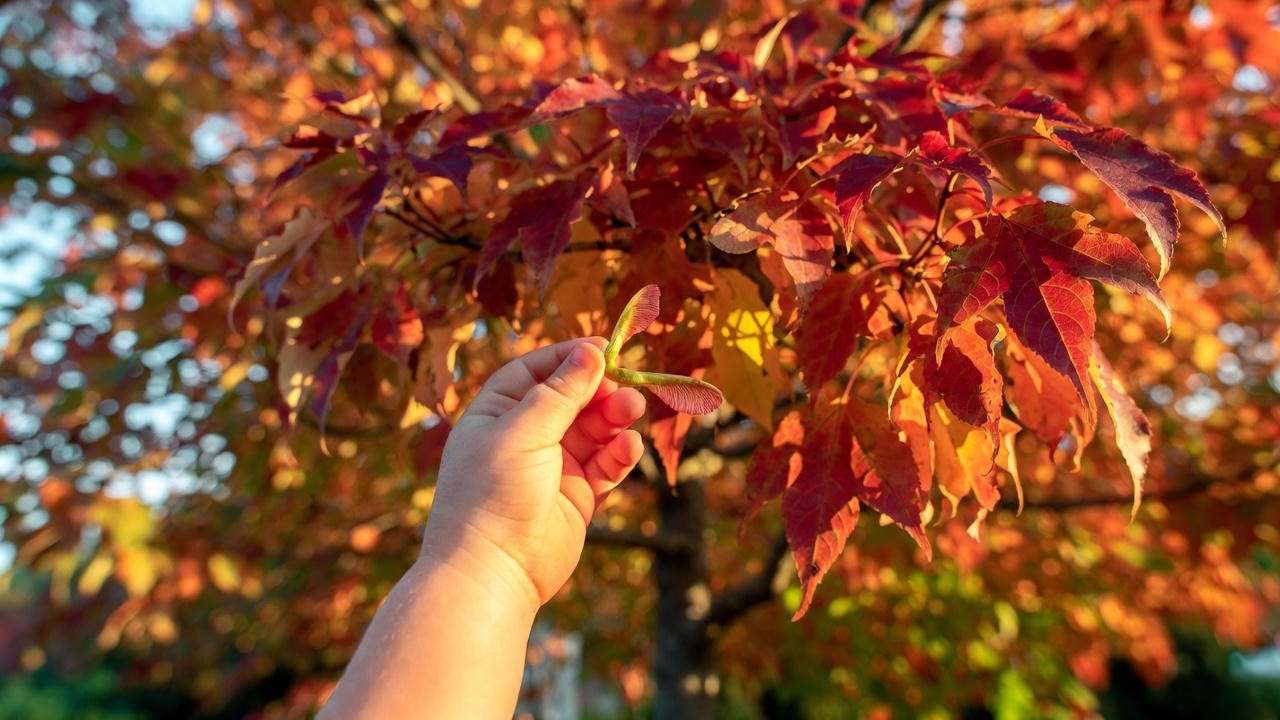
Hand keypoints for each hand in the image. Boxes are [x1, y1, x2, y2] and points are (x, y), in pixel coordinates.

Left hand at [424, 337, 645, 608]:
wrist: (492, 572)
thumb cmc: (492, 494)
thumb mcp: (523, 432)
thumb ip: (561, 392)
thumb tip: (592, 352)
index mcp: (496, 414)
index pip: (535, 371)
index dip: (568, 359)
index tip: (603, 350)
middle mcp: (523, 437)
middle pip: (571, 399)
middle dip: (600, 390)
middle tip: (626, 387)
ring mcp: (552, 467)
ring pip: (593, 430)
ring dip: (614, 418)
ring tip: (633, 411)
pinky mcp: (577, 496)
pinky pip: (605, 465)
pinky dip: (619, 454)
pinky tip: (629, 447)